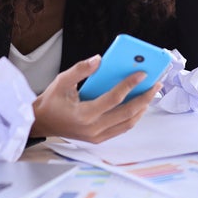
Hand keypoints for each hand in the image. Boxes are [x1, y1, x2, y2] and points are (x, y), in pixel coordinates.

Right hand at [29, 54, 160, 143]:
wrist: (40, 123)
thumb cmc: (51, 102)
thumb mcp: (62, 81)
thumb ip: (80, 69)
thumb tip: (99, 59)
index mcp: (83, 115)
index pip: (113, 99)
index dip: (129, 85)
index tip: (142, 73)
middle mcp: (92, 129)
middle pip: (126, 113)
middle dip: (144, 97)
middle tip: (156, 84)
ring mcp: (96, 136)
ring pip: (128, 123)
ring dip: (142, 108)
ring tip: (151, 93)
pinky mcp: (98, 139)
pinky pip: (122, 128)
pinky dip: (133, 116)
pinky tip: (139, 103)